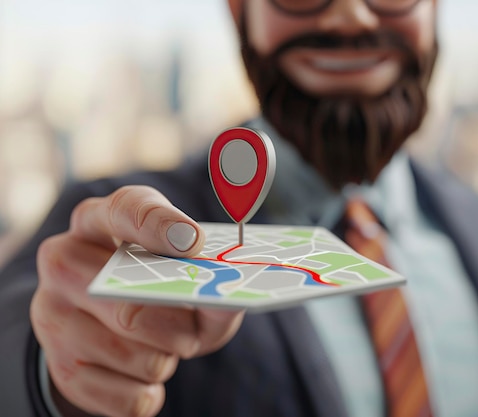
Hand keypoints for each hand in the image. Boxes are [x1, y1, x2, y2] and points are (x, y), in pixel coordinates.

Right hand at [31, 186, 244, 416]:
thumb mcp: (187, 273)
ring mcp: (53, 316)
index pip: (124, 210)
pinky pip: (128, 397)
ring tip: (165, 347)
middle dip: (173, 327)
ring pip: (130, 355)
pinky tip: (145, 374)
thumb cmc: (158, 288)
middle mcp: (64, 261)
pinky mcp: (61, 368)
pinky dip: (150, 392)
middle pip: (127, 304)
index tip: (193, 241)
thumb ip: (211, 278)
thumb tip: (228, 298)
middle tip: (191, 335)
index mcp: (98, 222)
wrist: (111, 333)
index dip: (159, 225)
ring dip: (164, 360)